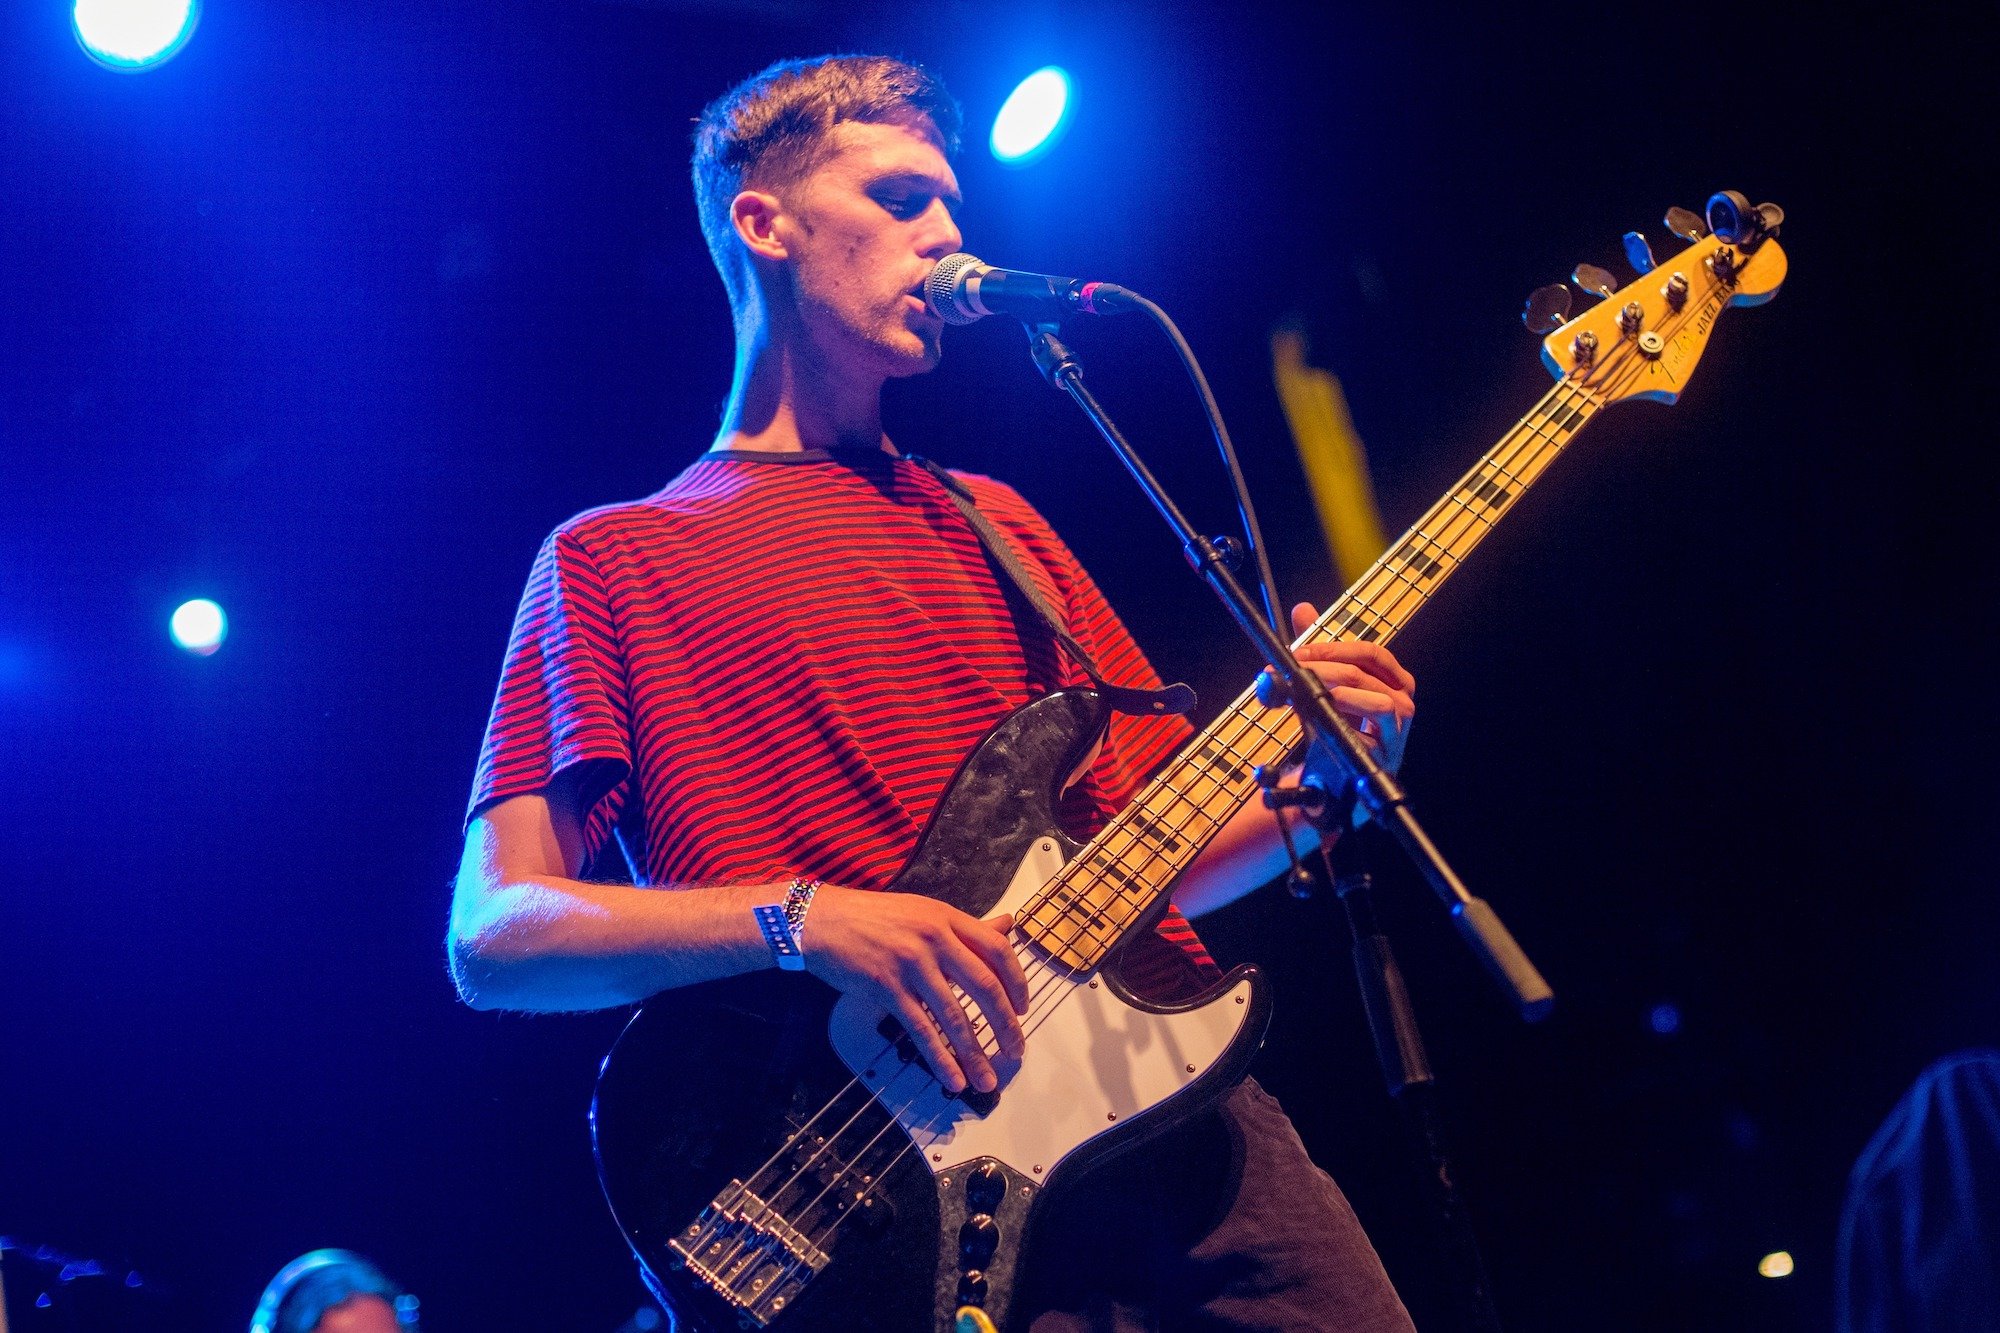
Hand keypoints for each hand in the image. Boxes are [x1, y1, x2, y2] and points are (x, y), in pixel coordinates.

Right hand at [801, 886, 1029, 1095]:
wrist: (822, 920)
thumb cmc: (873, 917)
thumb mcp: (924, 912)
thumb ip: (966, 926)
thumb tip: (1007, 925)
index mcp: (947, 918)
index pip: (997, 949)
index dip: (1017, 981)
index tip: (1023, 1008)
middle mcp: (934, 939)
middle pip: (984, 985)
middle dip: (1005, 1025)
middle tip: (1016, 1050)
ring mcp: (911, 964)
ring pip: (954, 1016)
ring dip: (974, 1053)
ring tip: (987, 1078)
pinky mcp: (887, 988)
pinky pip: (921, 1030)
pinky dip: (940, 1058)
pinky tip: (952, 1078)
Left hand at [1290, 601, 1415, 771]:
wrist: (1327, 783)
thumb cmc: (1331, 733)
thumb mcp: (1320, 688)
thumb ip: (1317, 652)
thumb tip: (1303, 609)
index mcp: (1392, 683)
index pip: (1372, 653)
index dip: (1333, 648)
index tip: (1299, 651)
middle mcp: (1402, 704)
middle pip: (1366, 672)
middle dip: (1324, 667)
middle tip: (1292, 669)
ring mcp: (1398, 732)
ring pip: (1379, 700)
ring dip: (1337, 690)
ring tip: (1308, 690)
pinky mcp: (1387, 756)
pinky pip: (1374, 731)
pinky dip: (1349, 718)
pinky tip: (1323, 716)